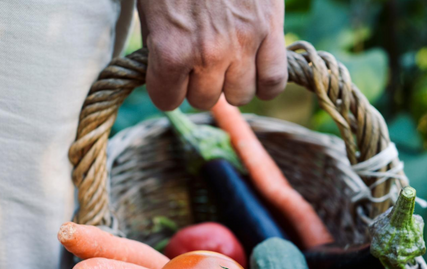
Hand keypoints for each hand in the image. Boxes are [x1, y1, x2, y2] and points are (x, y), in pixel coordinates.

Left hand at [137, 0, 286, 110]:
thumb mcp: (151, 7)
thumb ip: (159, 46)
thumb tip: (171, 76)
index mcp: (171, 48)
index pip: (167, 100)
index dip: (166, 88)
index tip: (170, 77)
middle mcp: (208, 54)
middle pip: (204, 101)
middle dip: (198, 84)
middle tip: (199, 62)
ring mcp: (243, 44)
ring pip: (240, 96)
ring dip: (231, 83)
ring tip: (229, 62)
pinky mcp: (270, 31)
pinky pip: (273, 83)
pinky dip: (265, 83)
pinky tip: (256, 70)